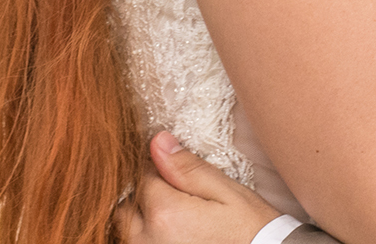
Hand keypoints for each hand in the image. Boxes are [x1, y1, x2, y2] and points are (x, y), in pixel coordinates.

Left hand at [115, 132, 281, 243]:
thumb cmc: (250, 230)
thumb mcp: (226, 192)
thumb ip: (187, 168)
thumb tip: (157, 142)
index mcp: (167, 214)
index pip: (142, 176)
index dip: (157, 166)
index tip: (174, 168)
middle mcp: (149, 240)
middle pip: (125, 205)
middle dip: (142, 193)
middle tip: (172, 192)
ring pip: (125, 229)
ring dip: (140, 217)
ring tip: (172, 212)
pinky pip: (137, 243)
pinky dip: (146, 234)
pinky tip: (171, 230)